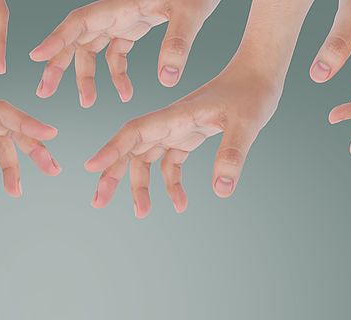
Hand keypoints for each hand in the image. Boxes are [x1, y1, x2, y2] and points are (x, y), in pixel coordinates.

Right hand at [30, 0, 219, 106]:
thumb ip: (177, 43)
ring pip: (92, 49)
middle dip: (58, 64)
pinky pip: (116, 54)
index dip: (56, 39)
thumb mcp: (191, 11)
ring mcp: (124, 19)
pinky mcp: (135, 27)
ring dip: (86, 76)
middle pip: (76, 38)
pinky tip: (126, 93)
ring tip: (88, 103)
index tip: (36, 58)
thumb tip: (166, 80)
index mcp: (120, 4)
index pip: (79, 22)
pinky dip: (117, 75)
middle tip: (44, 92)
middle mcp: (116, 11)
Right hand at [85, 62, 281, 216]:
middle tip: (98, 202)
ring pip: (146, 160)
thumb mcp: (247, 123)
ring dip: (139, 186)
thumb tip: (221, 190)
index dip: (111, 149)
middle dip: (112, 174)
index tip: (91, 167)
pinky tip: (181, 204)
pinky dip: (171, 185)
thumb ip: (232, 154)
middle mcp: (168, 123)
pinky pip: (170, 165)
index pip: (134, 132)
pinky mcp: (186, 138)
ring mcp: (176, 131)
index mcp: (175, 115)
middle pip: (131, 149)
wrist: (259, 75)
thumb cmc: (252, 93)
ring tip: (142, 213)